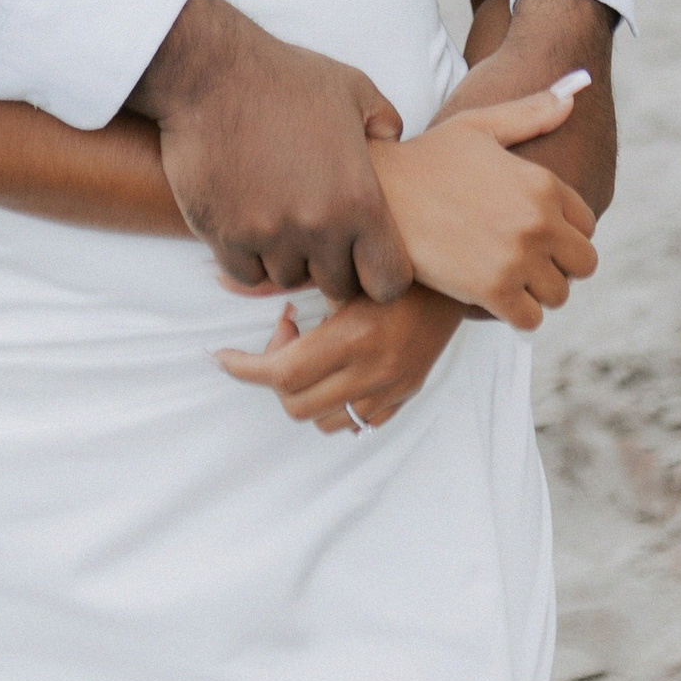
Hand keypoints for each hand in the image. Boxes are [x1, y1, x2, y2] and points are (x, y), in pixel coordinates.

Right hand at [129, 0, 414, 305]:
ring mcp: (268, 235)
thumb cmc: (285, 77)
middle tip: (319, 233)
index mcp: (359, 200)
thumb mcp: (354, 89)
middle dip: (333, 265)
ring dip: (288, 258)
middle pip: (337, 286)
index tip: (367, 257)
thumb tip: (394, 144)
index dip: (382, 274)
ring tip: (281, 218)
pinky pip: (246, 273)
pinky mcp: (224, 235)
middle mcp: (317, 228)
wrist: (212, 73)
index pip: (389, 281)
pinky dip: (250, 257)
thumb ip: (386, 124)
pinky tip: (249, 223)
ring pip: (288, 279)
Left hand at [216, 285, 466, 433]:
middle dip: (274, 375)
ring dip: (303, 392)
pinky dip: (335, 402)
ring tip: (311, 350)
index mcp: (354, 338)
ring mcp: (392, 389)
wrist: (460, 272)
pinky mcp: (405, 395)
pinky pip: (357, 422)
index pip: (281, 374)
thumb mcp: (341, 266)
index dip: (243, 368)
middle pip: (296, 404)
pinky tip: (337, 367)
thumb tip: (221, 281)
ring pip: (324, 420)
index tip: (223, 356)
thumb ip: (282, 280)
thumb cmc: (395, 258)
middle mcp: (374, 373)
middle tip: (285, 333)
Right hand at [370, 89, 597, 329]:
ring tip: (510, 281)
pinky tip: (494, 299)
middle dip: (559, 266)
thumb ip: (530, 114)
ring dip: (538, 293)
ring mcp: (518, 257)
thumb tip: (574, 94)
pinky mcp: (492, 290)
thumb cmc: (426, 158)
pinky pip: (530, 320)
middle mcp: (538, 220)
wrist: (378, 196)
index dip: (564, 233)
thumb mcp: (479, 126)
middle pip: (583, 264)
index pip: (587, 225)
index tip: (537, 236)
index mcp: (543, 183)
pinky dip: (517, 315)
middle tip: (528, 264)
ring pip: (558, 295)